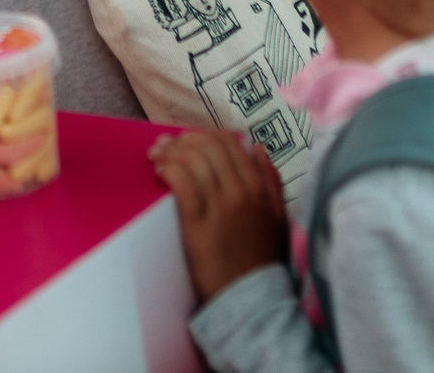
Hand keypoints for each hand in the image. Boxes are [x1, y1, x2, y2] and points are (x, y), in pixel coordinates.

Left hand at [151, 129, 288, 301]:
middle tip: (165, 146)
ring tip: (156, 156)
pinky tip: (158, 172)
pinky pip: (182, 183)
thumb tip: (257, 146)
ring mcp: (220, 207)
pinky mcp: (198, 224)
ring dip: (169, 152)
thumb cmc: (261, 257)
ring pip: (193, 160)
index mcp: (259, 187)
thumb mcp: (278, 215)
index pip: (228, 143)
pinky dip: (167, 169)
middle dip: (182, 140)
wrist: (251, 298)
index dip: (203, 136)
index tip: (187, 141)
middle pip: (207, 147)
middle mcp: (241, 191)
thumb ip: (271, 179)